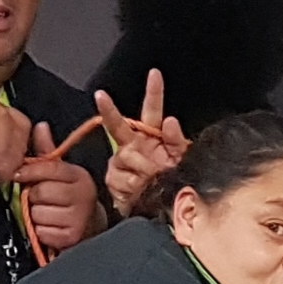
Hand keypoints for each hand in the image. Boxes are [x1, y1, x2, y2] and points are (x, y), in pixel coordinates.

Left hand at [16, 123, 106, 252]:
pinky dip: (41, 231)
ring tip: (47, 212)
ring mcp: (79, 218)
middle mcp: (83, 196)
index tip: (18, 174)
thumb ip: (46, 152)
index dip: (29, 171)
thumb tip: (40, 126)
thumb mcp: (61, 173)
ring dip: (36, 214)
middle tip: (40, 197)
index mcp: (79, 176)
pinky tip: (50, 227)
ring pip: (38, 213)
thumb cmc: (69, 197)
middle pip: (41, 192)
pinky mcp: (71, 237)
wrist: (90, 227)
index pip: (49, 168)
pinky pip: (42, 231)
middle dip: (34, 196)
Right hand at [97, 68, 189, 215]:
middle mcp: (134, 145)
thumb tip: (171, 122)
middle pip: (119, 125)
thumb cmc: (170, 180)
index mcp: (153, 137)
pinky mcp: (114, 178)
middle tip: (101, 96)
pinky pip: (122, 177)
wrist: (158, 209)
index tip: (155, 74)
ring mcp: (121, 161)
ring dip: (142, 168)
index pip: (153, 111)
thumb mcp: (181, 160)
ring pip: (126, 157)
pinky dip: (134, 185)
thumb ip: (177, 141)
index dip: (154, 92)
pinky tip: (139, 189)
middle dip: (109, 111)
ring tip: (153, 179)